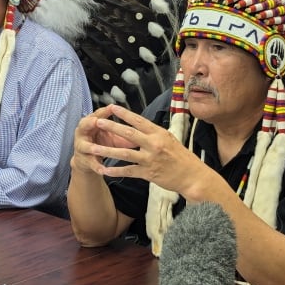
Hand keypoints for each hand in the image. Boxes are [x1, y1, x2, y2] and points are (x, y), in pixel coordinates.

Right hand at [72, 106, 135, 174]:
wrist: (89, 159)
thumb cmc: (103, 143)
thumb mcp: (114, 138)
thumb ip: (126, 135)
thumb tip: (145, 135)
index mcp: (93, 122)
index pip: (98, 113)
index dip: (105, 111)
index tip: (112, 107)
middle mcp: (84, 132)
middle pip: (85, 124)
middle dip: (90, 123)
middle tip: (96, 122)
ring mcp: (82, 146)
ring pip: (85, 145)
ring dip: (91, 147)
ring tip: (96, 149)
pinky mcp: (83, 159)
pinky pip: (90, 162)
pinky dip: (96, 166)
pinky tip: (102, 170)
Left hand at [89, 104, 206, 193]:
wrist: (192, 176)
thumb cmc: (182, 157)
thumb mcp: (169, 139)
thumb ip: (154, 134)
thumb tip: (140, 126)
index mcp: (159, 133)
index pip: (139, 120)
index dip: (124, 113)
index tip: (112, 107)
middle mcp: (153, 144)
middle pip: (129, 134)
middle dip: (111, 127)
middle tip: (97, 122)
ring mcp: (150, 159)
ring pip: (125, 153)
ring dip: (107, 151)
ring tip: (93, 148)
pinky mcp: (148, 173)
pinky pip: (129, 171)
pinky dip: (116, 171)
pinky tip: (105, 170)